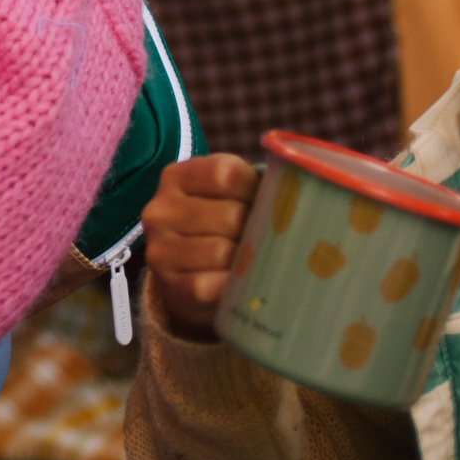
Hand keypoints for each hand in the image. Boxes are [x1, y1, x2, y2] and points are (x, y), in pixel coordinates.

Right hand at [141, 153, 261, 340]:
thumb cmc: (219, 227)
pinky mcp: (169, 285)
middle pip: (230, 216)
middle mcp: (160, 210)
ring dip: (244, 261)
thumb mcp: (225, 196)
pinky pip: (207, 286)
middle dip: (255, 231)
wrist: (186, 274)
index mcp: (176, 176)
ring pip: (222, 252)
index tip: (264, 203)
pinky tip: (237, 285)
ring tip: (249, 262)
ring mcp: (160, 249)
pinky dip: (229, 286)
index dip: (254, 190)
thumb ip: (251, 187)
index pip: (225, 173)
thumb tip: (298, 198)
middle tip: (261, 240)